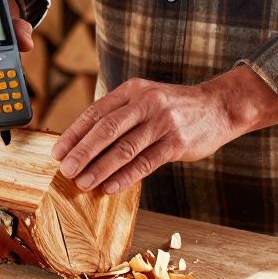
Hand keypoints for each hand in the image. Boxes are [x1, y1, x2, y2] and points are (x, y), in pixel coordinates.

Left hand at [50, 66, 277, 193]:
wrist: (219, 106)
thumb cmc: (175, 107)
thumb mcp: (146, 98)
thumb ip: (120, 114)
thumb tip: (84, 143)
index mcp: (133, 90)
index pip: (96, 113)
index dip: (74, 134)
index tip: (57, 152)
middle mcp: (146, 103)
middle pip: (106, 129)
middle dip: (82, 152)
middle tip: (65, 169)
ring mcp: (162, 122)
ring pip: (124, 148)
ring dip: (100, 168)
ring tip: (82, 183)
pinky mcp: (176, 143)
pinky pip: (145, 163)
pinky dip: (125, 177)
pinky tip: (110, 188)